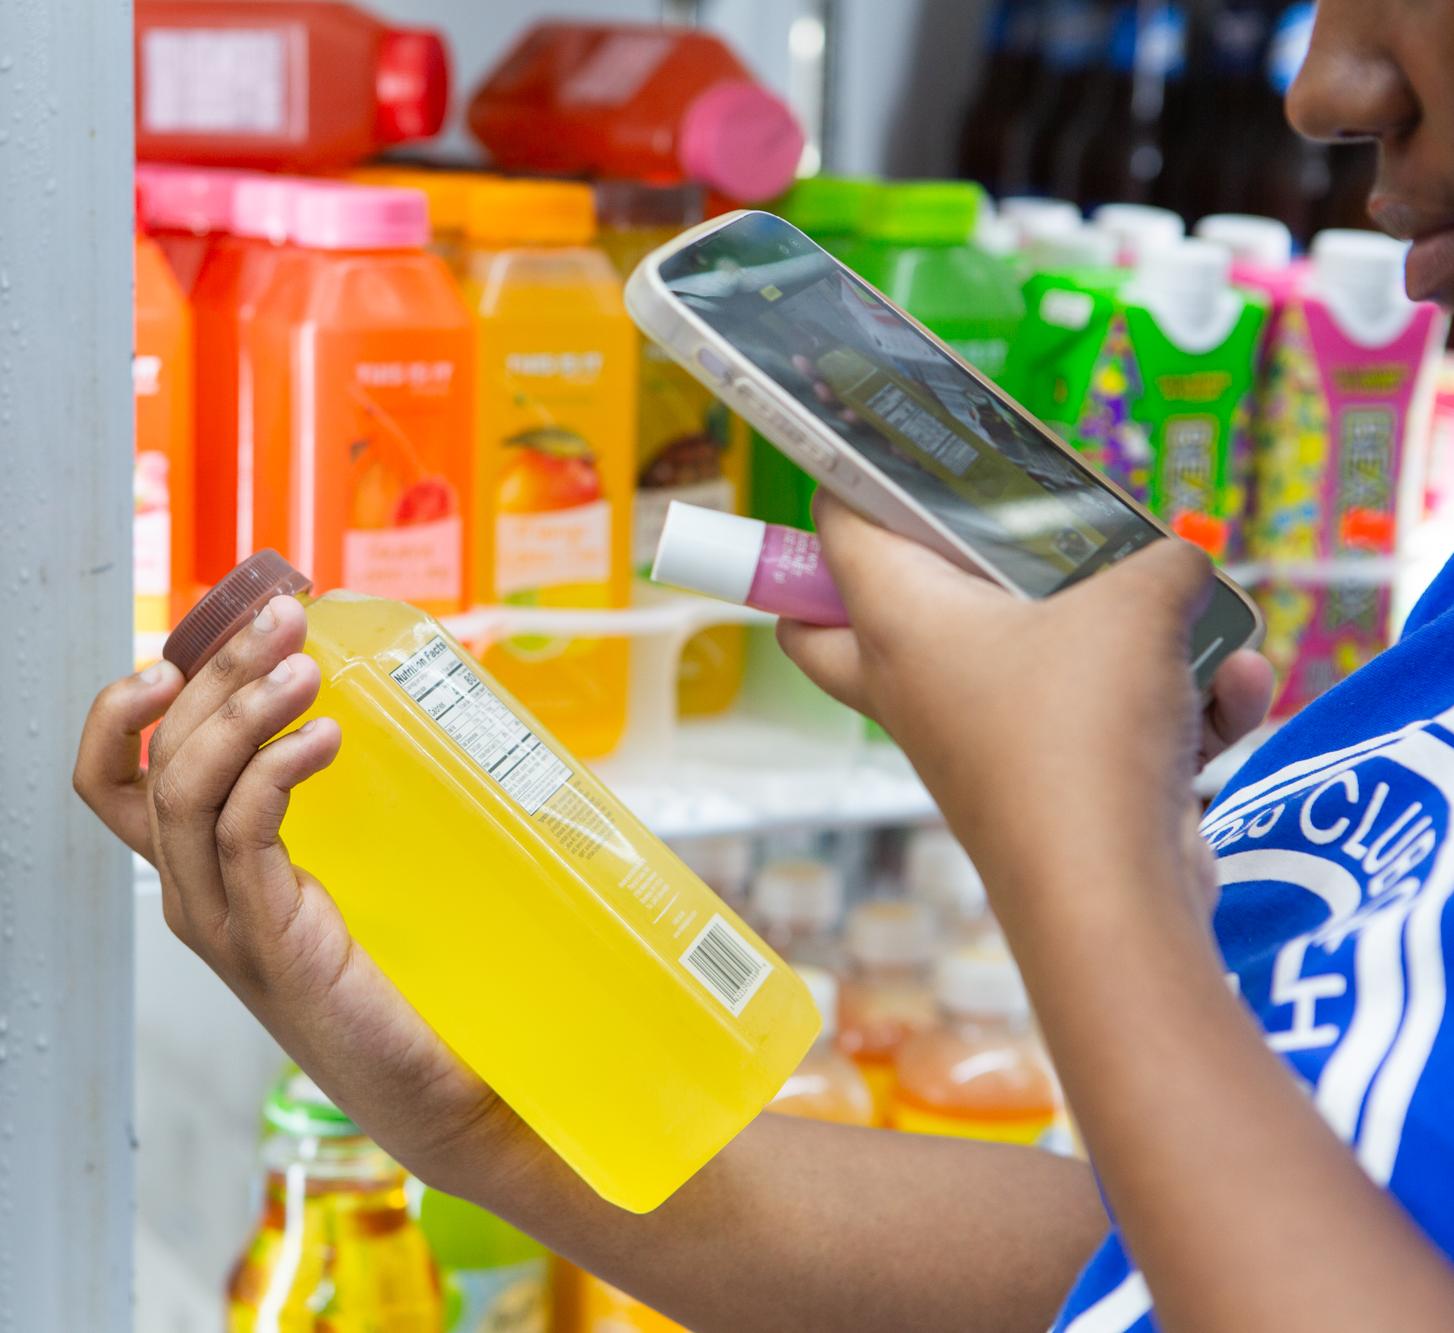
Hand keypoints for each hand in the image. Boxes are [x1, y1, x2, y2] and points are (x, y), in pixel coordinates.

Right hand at [73, 597, 529, 1187]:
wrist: (436, 1080)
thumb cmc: (400, 971)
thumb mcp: (355, 866)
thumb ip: (341, 801)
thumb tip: (384, 696)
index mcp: (205, 869)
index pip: (119, 776)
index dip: (128, 704)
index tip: (193, 638)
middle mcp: (195, 893)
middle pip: (161, 759)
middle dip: (215, 672)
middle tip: (282, 616)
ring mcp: (224, 923)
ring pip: (187, 789)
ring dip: (240, 711)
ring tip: (304, 667)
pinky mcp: (271, 944)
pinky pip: (243, 837)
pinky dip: (273, 773)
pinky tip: (324, 738)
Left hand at [778, 496, 1273, 920]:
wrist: (1108, 892)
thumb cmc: (1082, 726)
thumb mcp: (1136, 604)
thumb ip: (1160, 560)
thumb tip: (1178, 559)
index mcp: (899, 622)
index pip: (836, 530)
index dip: (857, 475)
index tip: (900, 442)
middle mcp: (914, 683)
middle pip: (846, 623)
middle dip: (900, 576)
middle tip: (969, 540)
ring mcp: (968, 740)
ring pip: (1009, 667)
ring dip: (1108, 642)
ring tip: (1180, 622)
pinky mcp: (1032, 784)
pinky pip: (1086, 724)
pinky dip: (1154, 711)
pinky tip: (1229, 700)